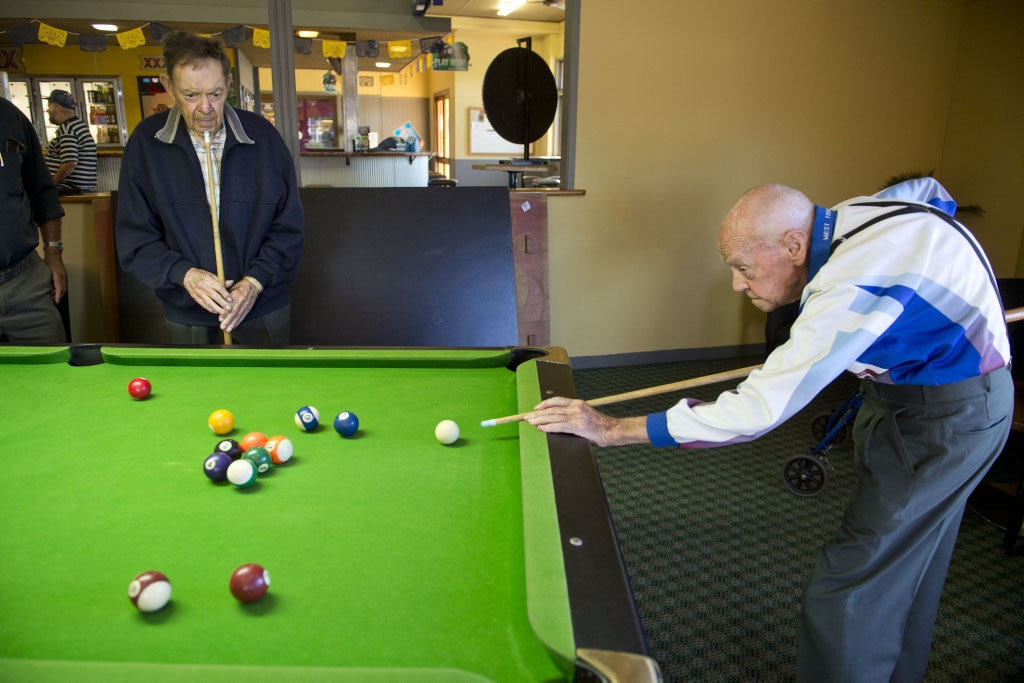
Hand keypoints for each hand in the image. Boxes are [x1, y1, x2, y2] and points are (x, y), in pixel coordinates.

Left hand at [42, 250, 66, 303]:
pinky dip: (61, 290)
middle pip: (63, 289)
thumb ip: (46, 278)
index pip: (60, 288)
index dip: (58, 295)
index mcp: (59, 276)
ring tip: (55, 298)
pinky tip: (56, 291)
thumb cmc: (48, 261)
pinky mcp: (64, 276)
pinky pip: (64, 285)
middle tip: (54, 302)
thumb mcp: (46, 270)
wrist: (54, 254)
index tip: (56, 302)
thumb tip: (46, 288)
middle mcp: (63, 277)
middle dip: (60, 296)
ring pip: (64, 288)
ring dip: (60, 293)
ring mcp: (64, 276)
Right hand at [183, 268, 232, 314]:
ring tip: (223, 312)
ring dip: (217, 308)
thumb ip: (221, 281)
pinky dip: (210, 309)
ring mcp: (199, 293)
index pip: (219, 288)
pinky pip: (203, 305)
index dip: (225, 294)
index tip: (230, 299)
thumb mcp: (212, 275)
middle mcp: (203, 287)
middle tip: (229, 308)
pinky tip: (216, 311)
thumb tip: (231, 282)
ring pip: (209, 302)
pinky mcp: (195, 297)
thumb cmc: (202, 275)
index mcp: (208, 280)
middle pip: (215, 296)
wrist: (188, 276)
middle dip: (222, 303)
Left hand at [219, 278, 259, 331]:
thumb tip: (218, 303)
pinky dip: (238, 322)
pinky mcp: (248, 309)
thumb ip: (226, 296)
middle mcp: (241, 301)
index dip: (225, 313)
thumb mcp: (232, 288)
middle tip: (222, 327)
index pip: (230, 306)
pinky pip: (243, 316)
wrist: (252, 286)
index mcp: (236, 295)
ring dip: (233, 323)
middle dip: (228, 321)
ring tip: (228, 329)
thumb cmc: (240, 286)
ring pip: (238, 316)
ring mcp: (245, 306)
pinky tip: (234, 326)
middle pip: (234, 313)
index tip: (220, 318)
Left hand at [524, 397, 648, 446]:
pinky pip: (559, 426)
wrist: (612, 430)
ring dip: (540, 420)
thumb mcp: (587, 414)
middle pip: (553, 409)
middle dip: (538, 414)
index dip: (545, 403)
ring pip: (553, 417)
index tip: (536, 407)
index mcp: (578, 403)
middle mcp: (576, 408)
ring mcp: (576, 417)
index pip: (558, 400)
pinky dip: (548, 427)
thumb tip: (561, 419)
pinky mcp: (577, 427)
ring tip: (530, 423)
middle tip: (527, 417)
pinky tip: (541, 429)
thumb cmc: (600, 425)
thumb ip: (575, 414)